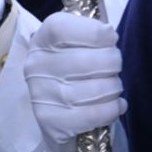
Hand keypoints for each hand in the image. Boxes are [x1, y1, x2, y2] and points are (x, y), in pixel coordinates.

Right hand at [25, 13, 126, 151]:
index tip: (110, 40)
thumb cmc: (75, 65)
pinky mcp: (51, 122)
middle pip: (90, 61)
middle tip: (114, 67)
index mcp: (43, 39)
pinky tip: (114, 104)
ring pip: (97, 89)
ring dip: (114, 87)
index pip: (65, 29)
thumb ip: (93, 32)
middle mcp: (37, 65)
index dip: (97, 33)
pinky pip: (94, 114)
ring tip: (112, 87)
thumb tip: (108, 34)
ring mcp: (42, 95)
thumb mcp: (79, 41)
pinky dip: (112, 108)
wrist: (57, 109)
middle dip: (114, 63)